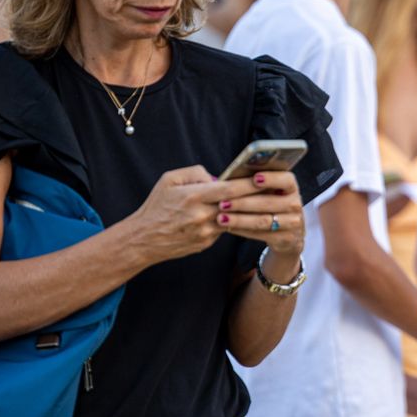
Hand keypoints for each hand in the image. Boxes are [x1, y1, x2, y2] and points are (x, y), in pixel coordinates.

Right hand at [127, 166, 257, 263]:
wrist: (143, 239)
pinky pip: (223, 230)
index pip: (230, 189)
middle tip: (273, 191)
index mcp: (194, 196)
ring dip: (244, 212)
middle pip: (237, 205)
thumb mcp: (169, 180)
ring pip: (232, 219)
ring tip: (258, 203)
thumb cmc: (156, 205)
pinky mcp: (206, 243)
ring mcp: (205, 232)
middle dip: (256, 198)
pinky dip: (228, 222)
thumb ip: (195, 173)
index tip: (267, 178)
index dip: (250, 184)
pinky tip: (235, 216)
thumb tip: (217, 177)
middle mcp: (202, 216)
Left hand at [217, 169, 304, 261]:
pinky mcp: (286, 239)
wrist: (289, 235)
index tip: (255, 178)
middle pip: (269, 202)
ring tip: (221, 218)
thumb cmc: (272, 206)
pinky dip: (243, 231)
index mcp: (291, 188)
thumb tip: (229, 179)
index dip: (272, 178)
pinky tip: (229, 227)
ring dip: (240, 219)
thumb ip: (255, 185)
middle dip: (243, 202)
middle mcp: (295, 204)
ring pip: (263, 220)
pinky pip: (261, 235)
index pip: (286, 180)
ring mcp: (292, 223)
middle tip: (223, 203)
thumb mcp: (271, 194)